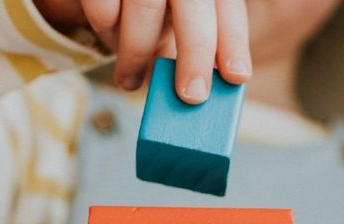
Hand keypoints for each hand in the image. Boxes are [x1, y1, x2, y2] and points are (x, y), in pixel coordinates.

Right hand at [32, 0, 251, 98]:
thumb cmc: (148, 8)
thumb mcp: (174, 19)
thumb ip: (190, 45)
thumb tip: (199, 93)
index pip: (228, 6)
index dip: (234, 41)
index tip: (238, 76)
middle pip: (192, 5)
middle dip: (195, 54)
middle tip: (192, 95)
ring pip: (144, 8)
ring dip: (138, 53)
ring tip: (130, 81)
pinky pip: (105, 7)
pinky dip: (107, 28)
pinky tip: (108, 37)